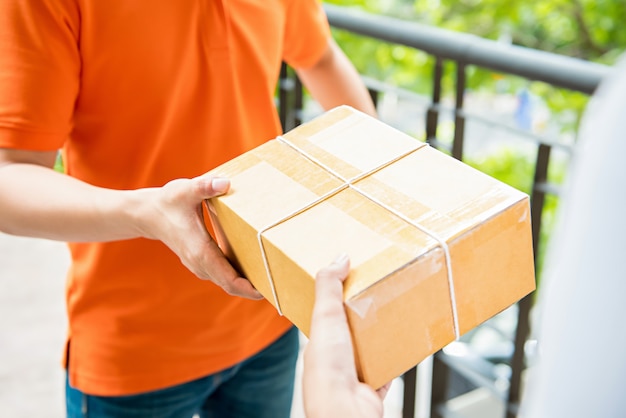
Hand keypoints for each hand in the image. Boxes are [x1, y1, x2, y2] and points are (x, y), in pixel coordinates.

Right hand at [140, 173, 261, 299]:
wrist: (148, 214)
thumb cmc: (168, 202)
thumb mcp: (186, 190)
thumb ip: (205, 186)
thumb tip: (224, 183)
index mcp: (200, 251)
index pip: (227, 278)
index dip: (247, 288)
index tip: (266, 291)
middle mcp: (200, 263)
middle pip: (230, 285)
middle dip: (253, 289)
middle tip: (278, 288)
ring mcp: (199, 264)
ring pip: (226, 281)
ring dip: (246, 284)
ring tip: (271, 280)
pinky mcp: (200, 261)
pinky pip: (222, 274)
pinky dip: (237, 276)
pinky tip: (253, 270)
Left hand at [303, 254, 389, 417]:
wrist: (346, 410)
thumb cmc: (328, 370)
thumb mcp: (326, 316)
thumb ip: (329, 286)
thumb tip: (338, 258)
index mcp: (320, 340)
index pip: (328, 313)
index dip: (339, 297)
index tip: (353, 280)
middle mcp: (335, 358)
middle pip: (352, 330)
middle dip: (365, 316)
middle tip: (380, 295)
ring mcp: (354, 373)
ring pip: (370, 350)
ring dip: (381, 337)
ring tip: (393, 316)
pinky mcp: (373, 387)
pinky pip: (387, 370)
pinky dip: (396, 360)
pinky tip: (402, 347)